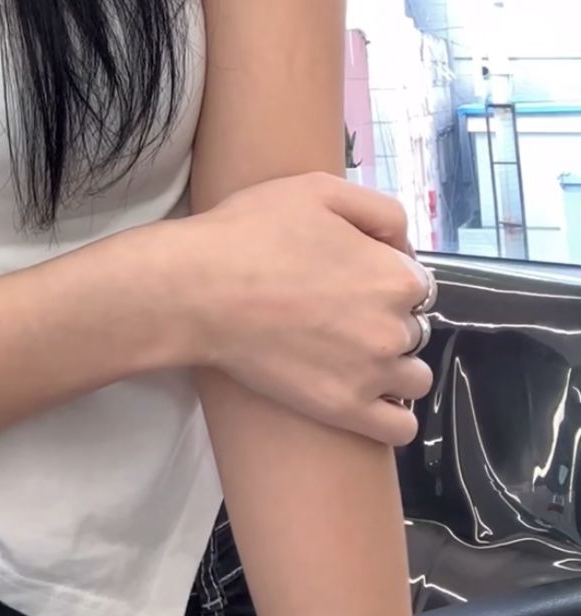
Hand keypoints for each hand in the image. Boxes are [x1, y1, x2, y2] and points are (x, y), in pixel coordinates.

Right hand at [137, 174, 433, 444]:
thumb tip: (404, 246)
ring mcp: (373, 375)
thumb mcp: (320, 189)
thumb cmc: (254, 232)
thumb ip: (380, 210)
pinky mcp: (346, 412)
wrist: (200, 289)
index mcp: (395, 275)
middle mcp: (395, 328)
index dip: (384, 273)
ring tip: (351, 351)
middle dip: (385, 317)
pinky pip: (401, 427)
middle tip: (338, 308)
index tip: (352, 273)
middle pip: (413, 327)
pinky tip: (366, 394)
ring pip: (414, 377)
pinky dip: (392, 413)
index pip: (416, 281)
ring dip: (393, 364)